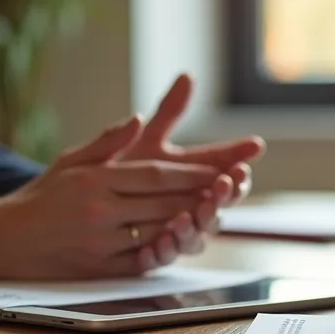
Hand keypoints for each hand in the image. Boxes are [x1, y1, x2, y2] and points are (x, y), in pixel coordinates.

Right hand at [0, 113, 225, 278]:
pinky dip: (165, 252)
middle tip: (232, 191)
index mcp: (95, 180)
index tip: (220, 169)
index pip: (155, 175)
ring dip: (190, 224)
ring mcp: (99, 241)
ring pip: (157, 231)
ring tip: (219, 216)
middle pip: (163, 203)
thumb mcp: (70, 160)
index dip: (192, 174)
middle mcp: (99, 210)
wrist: (0, 238)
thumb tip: (138, 119)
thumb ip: (107, 142)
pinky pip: (140, 261)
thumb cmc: (40, 197)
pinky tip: (186, 245)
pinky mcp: (97, 267)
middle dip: (201, 196)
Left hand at [116, 74, 264, 266]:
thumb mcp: (145, 139)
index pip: (226, 168)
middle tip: (224, 184)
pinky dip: (165, 251)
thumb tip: (188, 76)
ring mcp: (176, 231)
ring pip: (198, 235)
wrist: (80, 204)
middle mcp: (191, 205)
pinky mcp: (154, 253)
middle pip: (219, 204)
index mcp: (194, 177)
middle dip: (225, 195)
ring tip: (187, 217)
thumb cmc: (119, 168)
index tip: (254, 146)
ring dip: (197, 226)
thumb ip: (169, 112)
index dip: (240, 158)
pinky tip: (161, 243)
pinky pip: (165, 257)